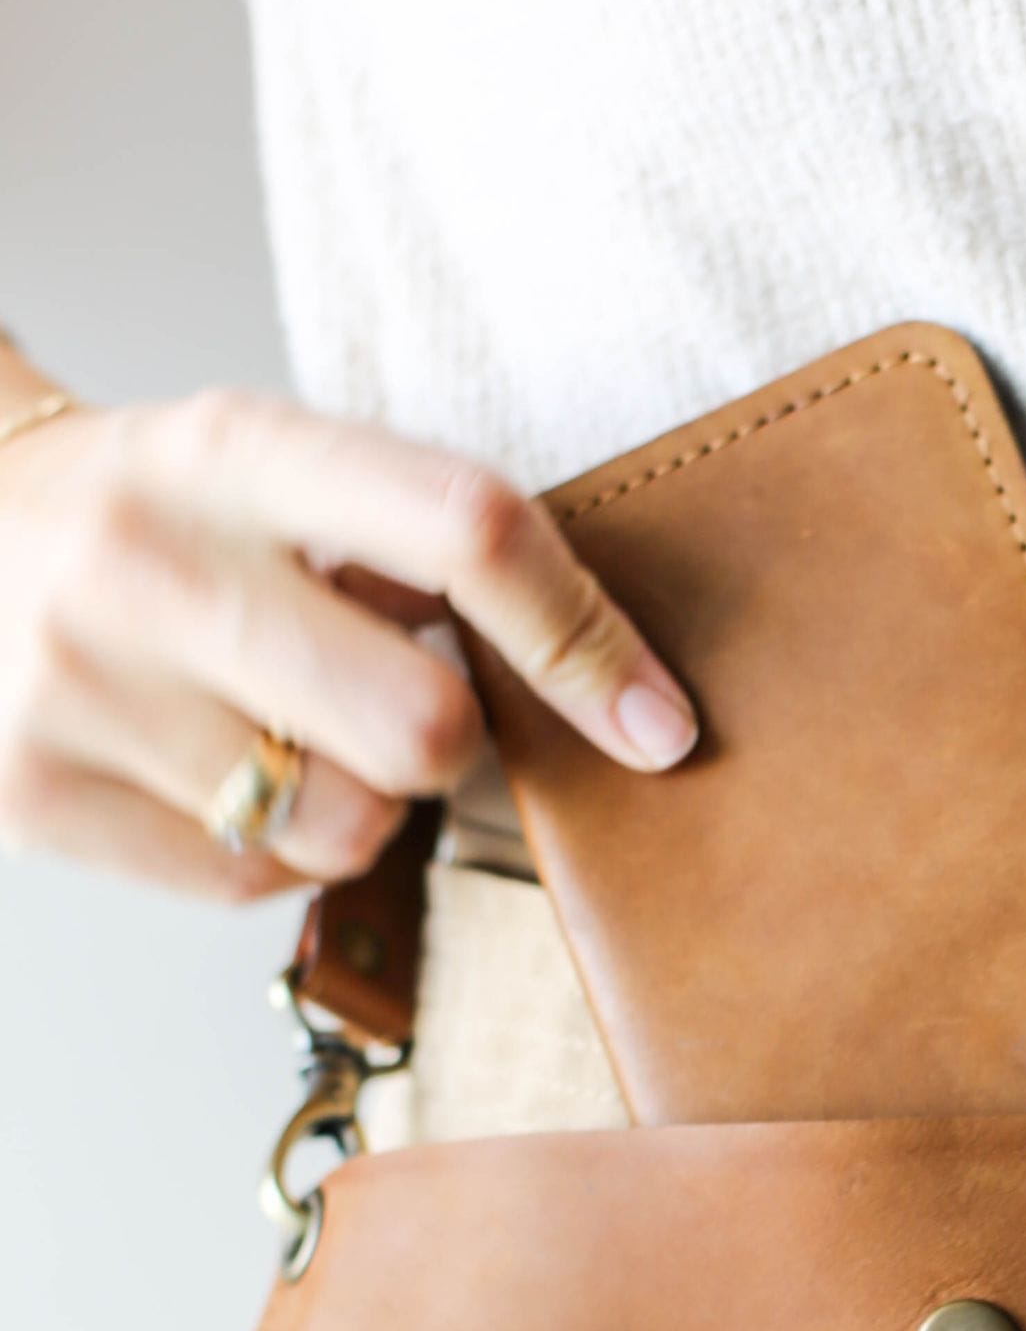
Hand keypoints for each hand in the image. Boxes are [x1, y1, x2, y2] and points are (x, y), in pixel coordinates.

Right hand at [0, 381, 693, 899]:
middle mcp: (148, 561)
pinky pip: (256, 880)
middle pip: (423, 726)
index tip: (659, 721)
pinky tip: (220, 768)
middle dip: (449, 737)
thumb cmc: (162, 512)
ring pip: (349, 828)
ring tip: (288, 728)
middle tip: (399, 700)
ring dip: (360, 801)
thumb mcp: (275, 469)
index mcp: (235, 449)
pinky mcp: (33, 797)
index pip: (463, 528)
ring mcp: (79, 688)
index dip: (584, 635)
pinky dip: (274, 844)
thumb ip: (420, 544)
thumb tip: (610, 678)